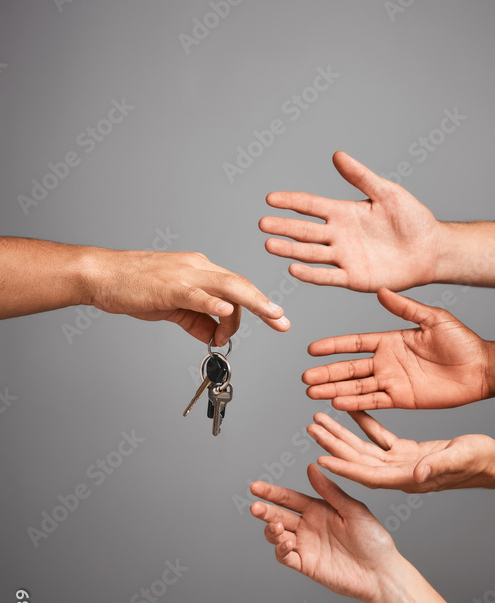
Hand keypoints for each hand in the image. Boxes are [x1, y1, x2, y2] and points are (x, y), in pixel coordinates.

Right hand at [87, 249, 290, 345]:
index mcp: (199, 269)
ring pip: (228, 286)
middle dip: (265, 304)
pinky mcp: (169, 286)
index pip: (236, 288)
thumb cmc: (133, 287)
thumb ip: (196, 320)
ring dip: (253, 303)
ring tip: (272, 316)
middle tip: (283, 322)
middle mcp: (197, 267)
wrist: (102, 274)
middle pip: (240, 285)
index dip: (257, 305)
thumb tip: (215, 335)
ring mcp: (184, 275)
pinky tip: (226, 313)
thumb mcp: (172, 305)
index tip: (275, 319)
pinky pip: (197, 295)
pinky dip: (214, 304)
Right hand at [249, 463, 400, 601]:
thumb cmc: (374, 539)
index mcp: (319, 509)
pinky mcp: (307, 565)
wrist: (382, 572)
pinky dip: (280, 550)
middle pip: (278, 516)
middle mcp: (309, 527)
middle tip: (255, 506)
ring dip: (271, 531)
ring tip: (276, 526)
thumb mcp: (353, 509)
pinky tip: (286, 543)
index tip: (255, 487)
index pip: (289, 499)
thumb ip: (330, 491)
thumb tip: (311, 468)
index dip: (272, 493)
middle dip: (264, 511)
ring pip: (277, 537)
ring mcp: (306, 546)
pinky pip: (286, 558)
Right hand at [259, 151, 441, 290]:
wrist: (431, 250)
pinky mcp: (353, 278)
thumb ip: (360, 177)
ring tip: (270, 244)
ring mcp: (344, 257)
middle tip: (262, 223)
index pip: (310, 206)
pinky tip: (294, 269)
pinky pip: (327, 277)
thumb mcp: (387, 192)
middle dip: (283, 226)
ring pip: (310, 253)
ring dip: (290, 249)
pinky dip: (311, 274)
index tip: (270, 199)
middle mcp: (339, 235)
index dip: (291, 202)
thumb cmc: (412, 219)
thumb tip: (337, 155)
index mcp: (344, 212)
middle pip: (305, 230)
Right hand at [303, 288, 490, 409]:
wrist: (482, 369)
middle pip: (349, 368)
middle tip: (305, 377)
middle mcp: (387, 362)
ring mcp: (393, 382)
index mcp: (391, 340)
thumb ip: (405, 308)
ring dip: (334, 390)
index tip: (312, 349)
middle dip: (327, 373)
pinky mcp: (403, 400)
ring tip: (313, 393)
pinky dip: (356, 404)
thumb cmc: (462, 342)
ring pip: (356, 387)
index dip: (333, 346)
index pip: (354, 343)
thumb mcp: (433, 318)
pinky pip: (374, 402)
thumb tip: (382, 291)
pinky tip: (338, 404)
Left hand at [308, 411, 494, 491]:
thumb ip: (437, 466)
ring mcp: (401, 463)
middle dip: (333, 446)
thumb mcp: (459, 459)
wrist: (491, 460)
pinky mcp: (406, 451)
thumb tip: (416, 474)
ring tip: (318, 419)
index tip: (321, 461)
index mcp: (408, 479)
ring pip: (363, 448)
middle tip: (310, 428)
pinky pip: (378, 436)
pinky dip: (364, 423)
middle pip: (358, 461)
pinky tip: (349, 409)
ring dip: (342, 434)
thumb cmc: (478, 461)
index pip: (369, 475)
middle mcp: (399, 473)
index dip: (345, 469)